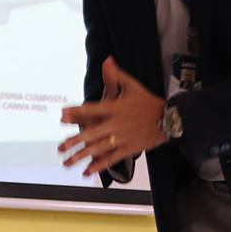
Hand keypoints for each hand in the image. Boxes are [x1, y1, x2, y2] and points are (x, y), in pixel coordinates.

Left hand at [58, 57, 168, 176]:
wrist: (169, 118)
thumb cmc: (148, 102)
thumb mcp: (132, 86)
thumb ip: (116, 75)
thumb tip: (107, 60)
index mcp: (115, 108)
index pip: (92, 109)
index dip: (77, 112)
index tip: (63, 115)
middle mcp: (116, 124)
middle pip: (92, 134)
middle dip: (75, 141)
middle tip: (60, 147)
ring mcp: (122, 138)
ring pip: (99, 149)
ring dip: (82, 157)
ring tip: (67, 162)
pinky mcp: (128, 149)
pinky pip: (111, 159)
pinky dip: (99, 166)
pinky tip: (87, 172)